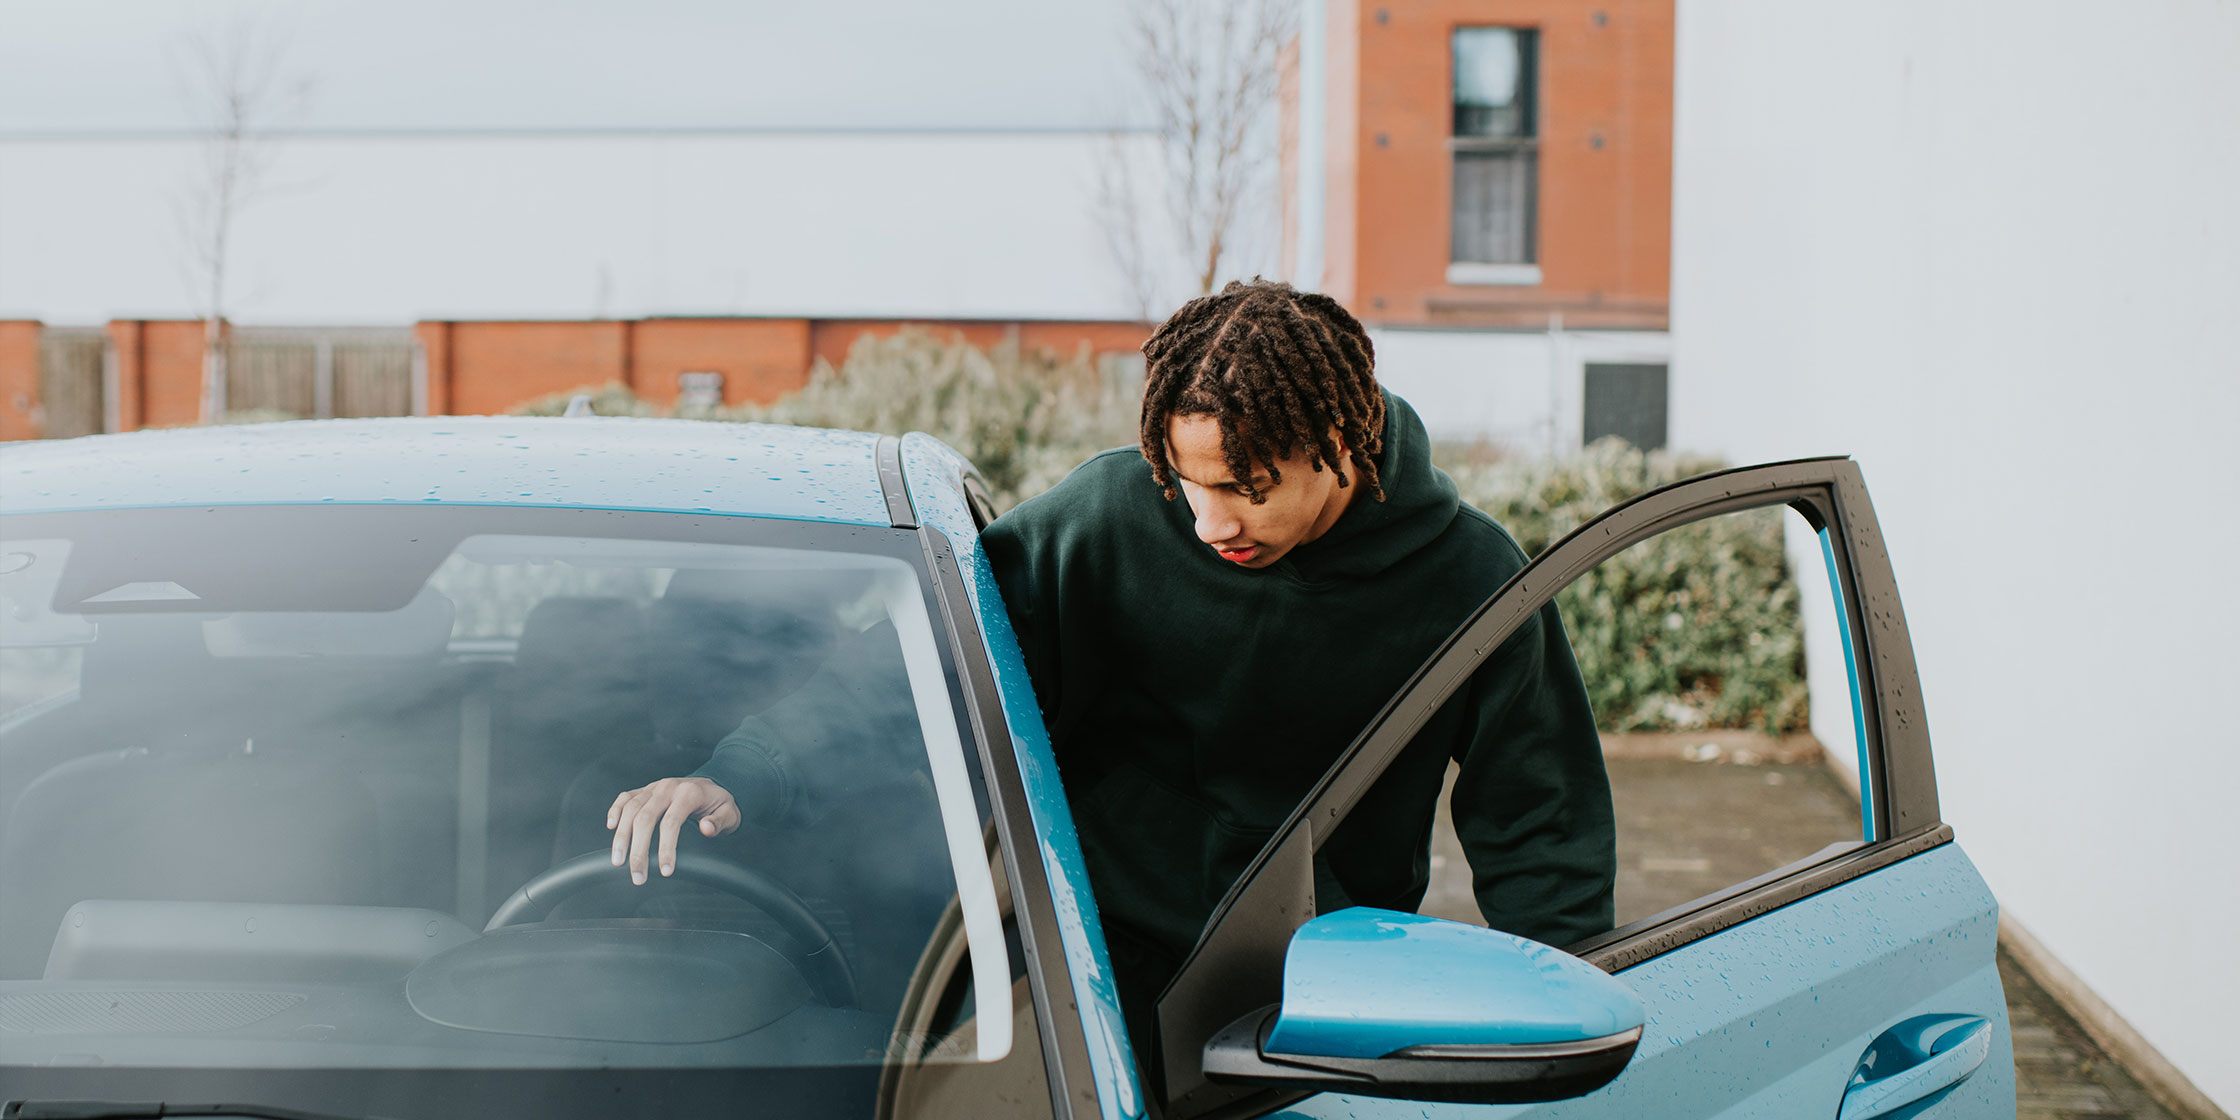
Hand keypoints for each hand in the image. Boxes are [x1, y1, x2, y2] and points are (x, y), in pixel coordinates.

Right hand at [606, 776, 739, 885]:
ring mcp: (654, 787)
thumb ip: (719, 822)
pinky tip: (610, 827)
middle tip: (637, 876)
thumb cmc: (719, 804)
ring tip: (618, 861)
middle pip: (644, 818)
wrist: (713, 785)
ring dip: (621, 837)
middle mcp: (667, 788)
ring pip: (630, 809)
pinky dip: (615, 810)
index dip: (666, 848)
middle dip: (638, 850)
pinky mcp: (645, 790)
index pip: (671, 823)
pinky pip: (625, 797)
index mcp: (688, 793)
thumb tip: (706, 828)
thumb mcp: (730, 814)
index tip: (664, 871)